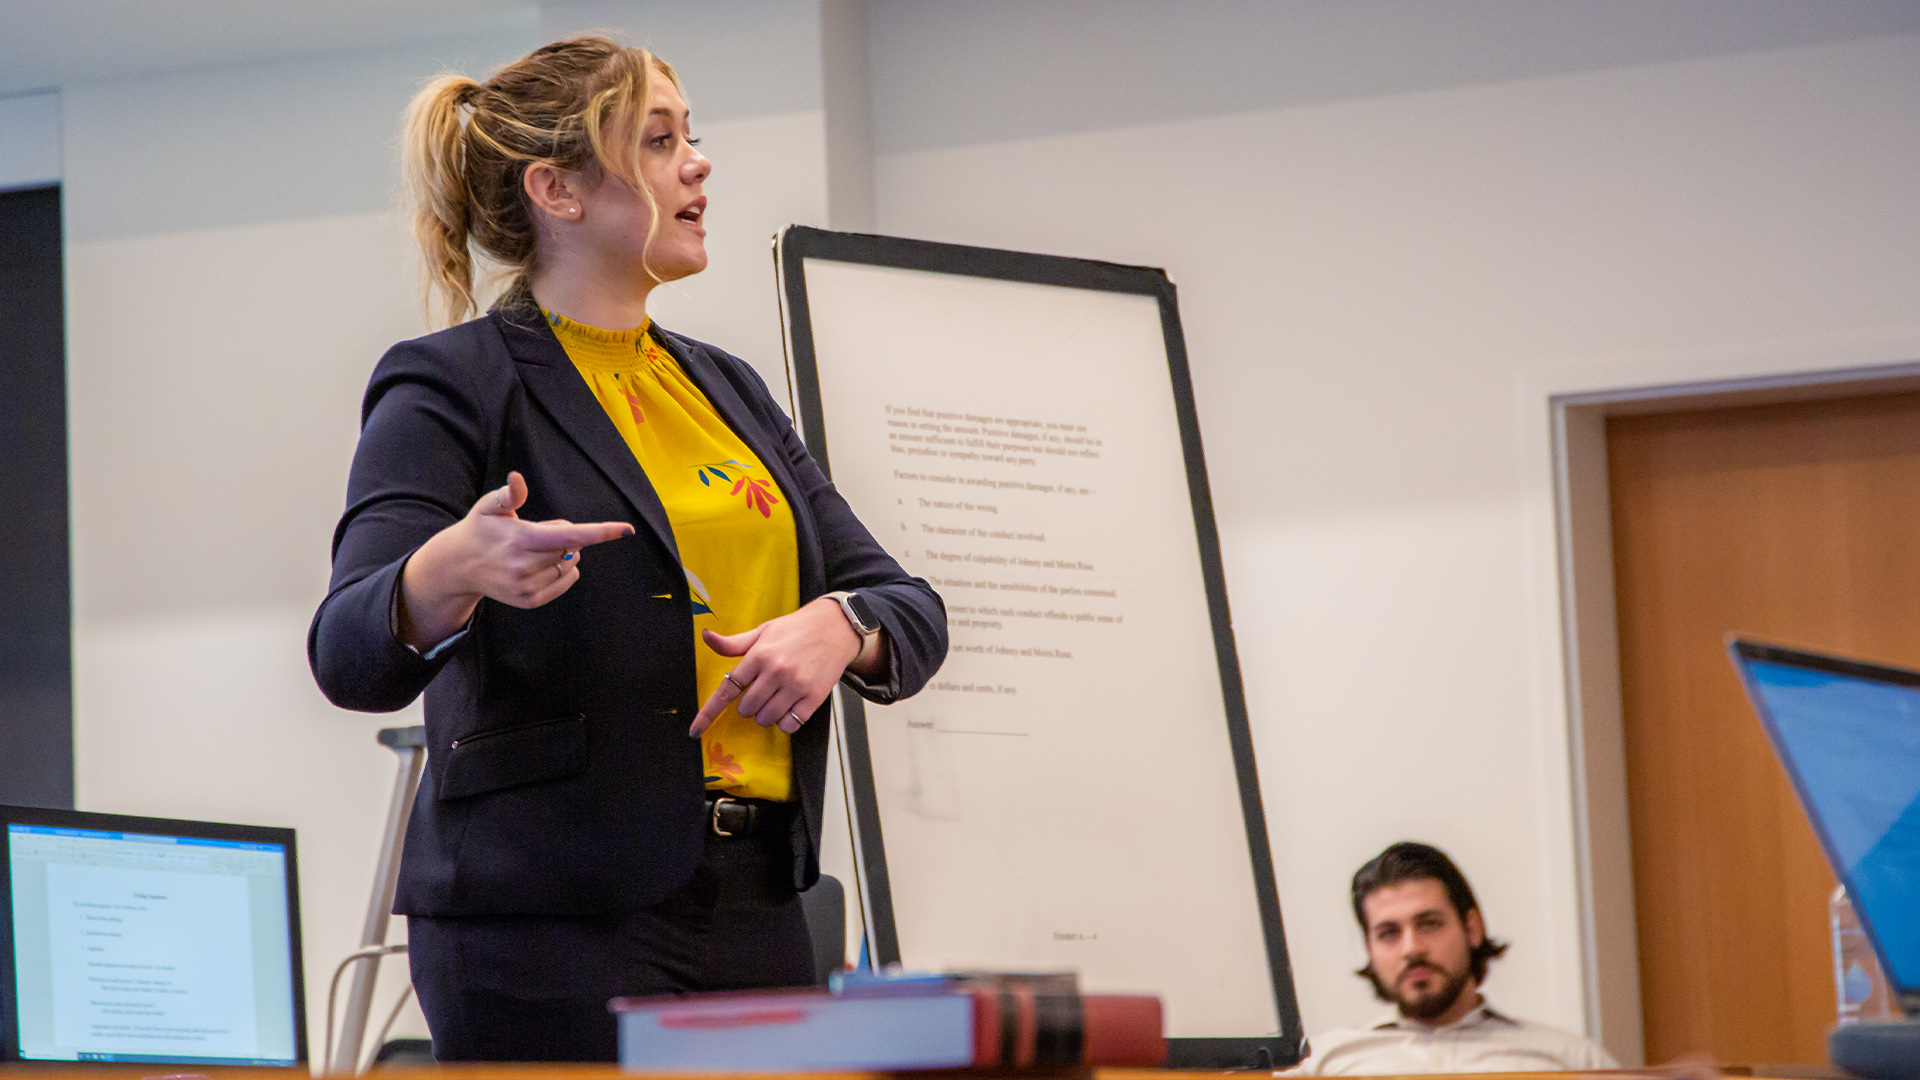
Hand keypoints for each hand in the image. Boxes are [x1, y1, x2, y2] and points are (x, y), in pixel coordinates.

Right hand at [398, 471, 633, 646]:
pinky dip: (564, 572)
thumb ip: (509, 494)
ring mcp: (527, 586)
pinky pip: (565, 582)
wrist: (459, 566)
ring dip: (565, 555)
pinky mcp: (529, 600)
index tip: (626, 529)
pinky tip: (542, 564)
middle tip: (538, 533)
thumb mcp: (489, 506)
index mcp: (520, 539)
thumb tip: (518, 478)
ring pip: (570, 566)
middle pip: (571, 548)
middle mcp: (524, 566)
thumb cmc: (481, 528)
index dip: (600, 532)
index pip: (570, 535)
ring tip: (536, 549)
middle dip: (566, 537)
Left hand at [689, 598, 861, 735]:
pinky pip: (790, 725)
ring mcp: (796, 685)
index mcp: (759, 655)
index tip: (695, 730)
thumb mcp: (763, 631)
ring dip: (766, 715)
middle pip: (747, 708)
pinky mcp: (814, 697)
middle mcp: (775, 671)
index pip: (727, 689)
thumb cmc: (796, 629)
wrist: (835, 627)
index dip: (708, 713)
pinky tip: (790, 708)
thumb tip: (706, 637)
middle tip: (762, 691)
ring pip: (766, 718)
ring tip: (776, 698)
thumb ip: (734, 643)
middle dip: (749, 705)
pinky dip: (785, 722)